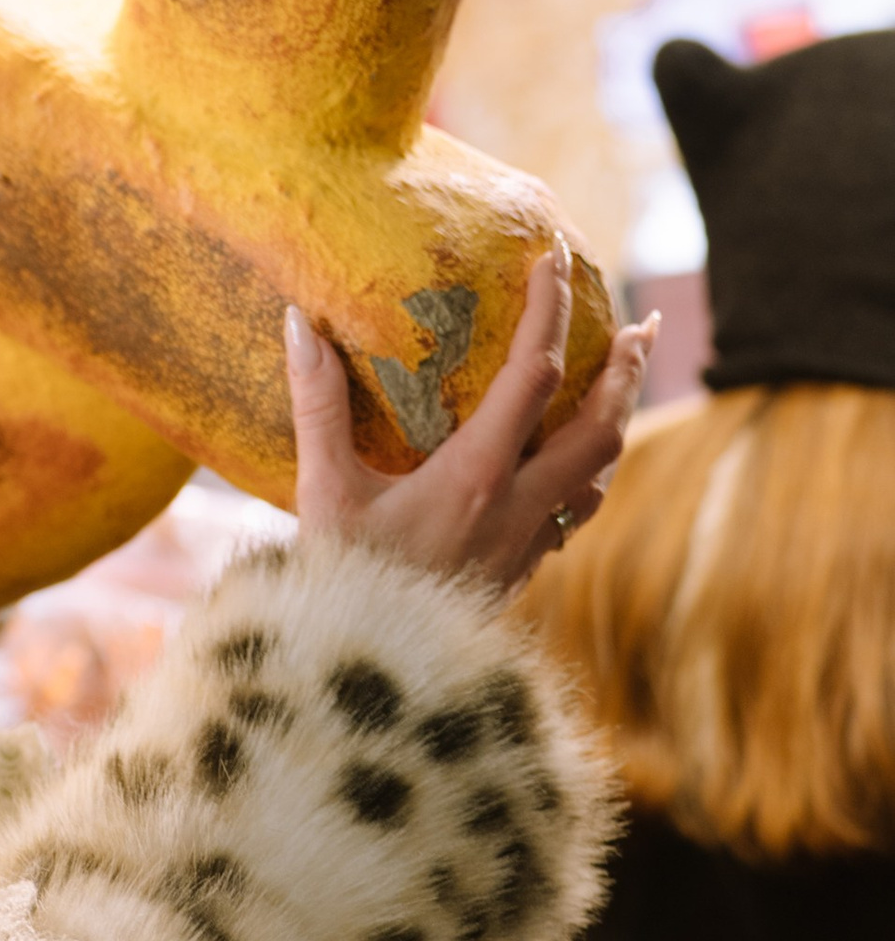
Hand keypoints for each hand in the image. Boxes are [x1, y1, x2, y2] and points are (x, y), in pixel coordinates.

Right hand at [287, 243, 655, 600]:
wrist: (368, 682)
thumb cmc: (338, 584)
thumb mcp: (322, 493)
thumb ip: (317, 405)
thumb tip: (302, 322)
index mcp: (476, 477)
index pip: (535, 375)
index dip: (551, 310)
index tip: (555, 259)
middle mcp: (517, 508)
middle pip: (603, 427)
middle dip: (626, 369)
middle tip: (637, 323)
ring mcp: (527, 544)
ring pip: (602, 472)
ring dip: (620, 418)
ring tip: (626, 377)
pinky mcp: (521, 572)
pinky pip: (579, 512)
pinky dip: (591, 471)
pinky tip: (579, 459)